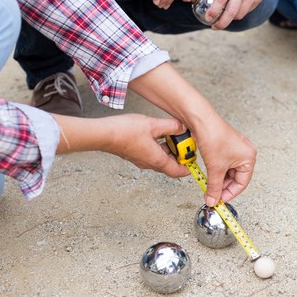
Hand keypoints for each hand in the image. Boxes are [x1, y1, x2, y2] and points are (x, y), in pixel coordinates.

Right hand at [54, 113, 189, 177]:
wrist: (103, 134)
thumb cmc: (124, 132)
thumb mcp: (153, 125)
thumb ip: (170, 126)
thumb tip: (182, 127)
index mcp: (157, 160)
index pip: (179, 171)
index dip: (189, 165)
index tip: (193, 154)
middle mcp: (150, 163)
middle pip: (171, 165)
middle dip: (180, 154)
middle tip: (184, 141)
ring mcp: (142, 159)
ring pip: (162, 158)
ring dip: (169, 149)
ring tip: (173, 134)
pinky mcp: (136, 154)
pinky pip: (153, 153)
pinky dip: (160, 146)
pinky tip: (160, 133)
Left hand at [184, 0, 262, 29]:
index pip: (221, 0)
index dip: (214, 12)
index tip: (208, 18)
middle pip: (232, 12)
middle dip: (222, 23)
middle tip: (214, 27)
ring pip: (240, 14)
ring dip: (230, 20)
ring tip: (222, 19)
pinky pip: (246, 11)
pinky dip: (238, 13)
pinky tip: (232, 10)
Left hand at [189, 112, 256, 206]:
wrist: (202, 121)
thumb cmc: (214, 137)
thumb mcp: (215, 168)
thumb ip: (214, 187)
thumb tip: (213, 200)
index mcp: (249, 158)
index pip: (242, 183)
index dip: (230, 193)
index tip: (219, 200)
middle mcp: (245, 153)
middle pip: (235, 178)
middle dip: (223, 187)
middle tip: (212, 195)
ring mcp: (235, 149)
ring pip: (228, 171)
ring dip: (218, 179)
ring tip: (208, 185)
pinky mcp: (226, 146)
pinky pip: (224, 164)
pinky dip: (216, 171)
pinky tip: (208, 175)